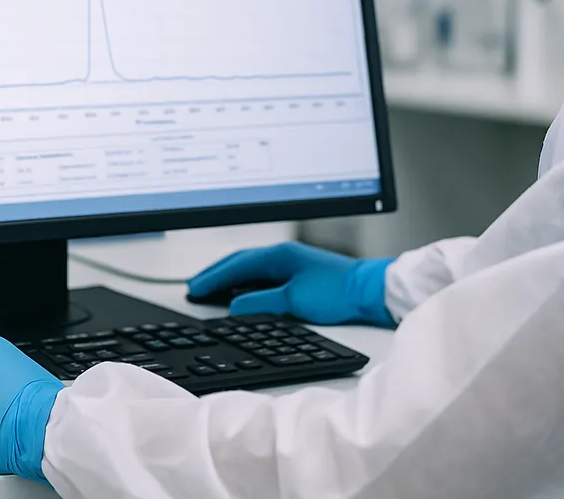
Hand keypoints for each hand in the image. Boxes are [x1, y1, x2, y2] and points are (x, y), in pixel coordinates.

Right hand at [188, 241, 396, 325]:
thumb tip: (235, 307)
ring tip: (211, 289)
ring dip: (230, 278)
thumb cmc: (337, 291)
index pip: (235, 266)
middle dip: (215, 274)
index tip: (193, 289)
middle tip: (194, 287)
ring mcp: (292, 262)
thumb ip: (262, 302)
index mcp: (278, 255)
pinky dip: (246, 282)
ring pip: (251, 268)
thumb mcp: (294, 300)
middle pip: (240, 262)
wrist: (370, 290)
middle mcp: (283, 255)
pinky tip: (243, 292)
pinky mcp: (300, 273)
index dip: (212, 278)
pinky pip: (263, 275)